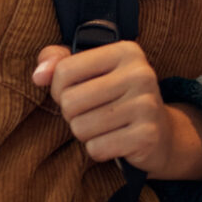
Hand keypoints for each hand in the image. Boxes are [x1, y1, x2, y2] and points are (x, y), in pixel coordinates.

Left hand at [32, 41, 201, 181]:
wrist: (162, 133)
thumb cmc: (116, 97)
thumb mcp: (91, 70)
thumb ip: (58, 61)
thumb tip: (38, 75)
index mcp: (125, 51)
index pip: (65, 70)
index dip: (59, 88)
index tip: (76, 92)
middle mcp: (140, 74)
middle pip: (70, 101)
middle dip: (72, 114)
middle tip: (91, 113)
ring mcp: (146, 105)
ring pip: (80, 127)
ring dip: (85, 133)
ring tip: (104, 127)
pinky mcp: (147, 136)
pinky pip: (96, 148)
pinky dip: (98, 149)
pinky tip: (115, 141)